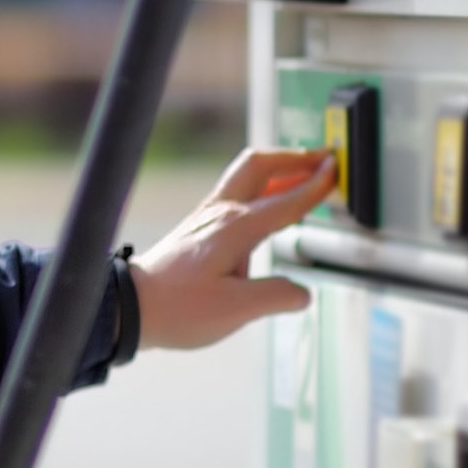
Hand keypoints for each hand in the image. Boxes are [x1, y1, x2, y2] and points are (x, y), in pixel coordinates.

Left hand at [127, 147, 336, 352]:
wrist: (130, 306)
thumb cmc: (177, 308)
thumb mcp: (236, 310)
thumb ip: (276, 297)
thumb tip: (302, 294)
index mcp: (236, 228)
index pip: (286, 201)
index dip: (315, 186)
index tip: (337, 171)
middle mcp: (220, 213)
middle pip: (260, 165)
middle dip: (294, 157)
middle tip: (322, 157)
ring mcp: (206, 216)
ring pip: (246, 175)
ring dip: (278, 169)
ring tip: (303, 174)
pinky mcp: (198, 226)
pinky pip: (236, 192)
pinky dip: (261, 187)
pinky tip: (270, 203)